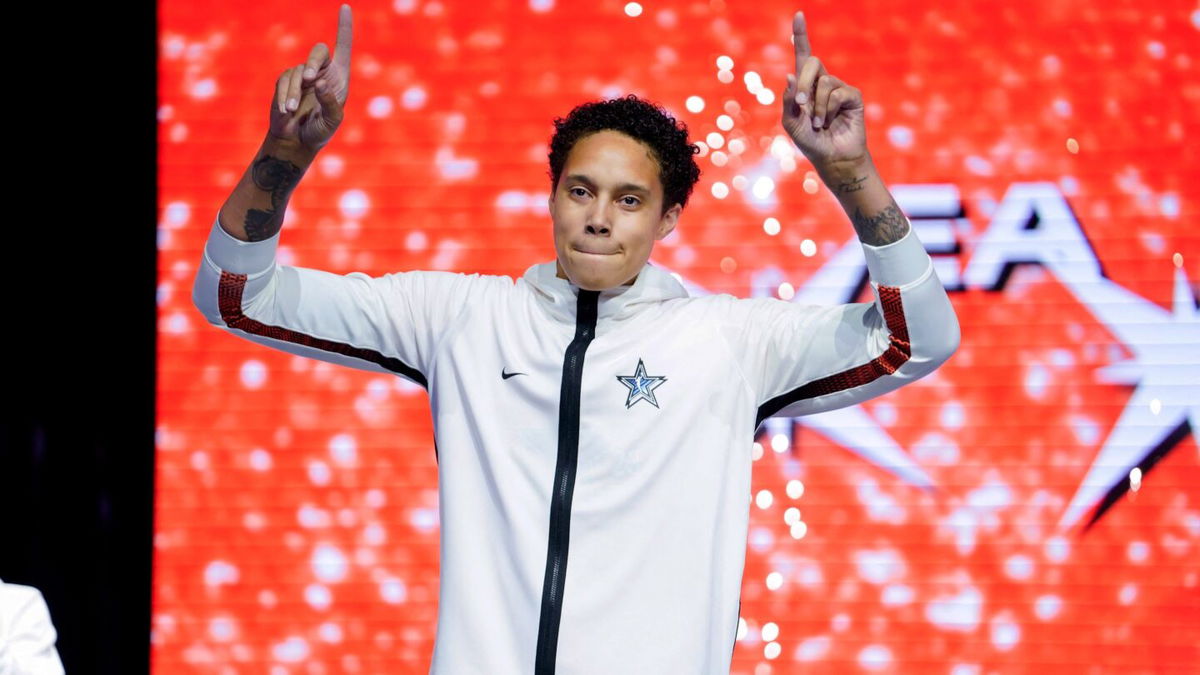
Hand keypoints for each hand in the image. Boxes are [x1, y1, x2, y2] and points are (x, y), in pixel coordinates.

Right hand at [268, 4, 352, 151]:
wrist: (296, 141)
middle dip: (313, 63)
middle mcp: (322, 73)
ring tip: (293, 110)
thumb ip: (330, 103)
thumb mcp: (332, 121)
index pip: (343, 47)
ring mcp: (302, 75)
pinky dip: (285, 95)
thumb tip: (319, 82)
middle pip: (319, 52)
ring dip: (295, 92)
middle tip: (309, 79)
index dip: (344, 28)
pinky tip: (286, 111)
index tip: (345, 7)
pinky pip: (284, 81)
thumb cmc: (319, 132)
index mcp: (339, 78)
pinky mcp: (286, 81)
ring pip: (298, 71)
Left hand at [780, 11, 867, 173]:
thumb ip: (789, 101)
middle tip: (801, 103)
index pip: (802, 55)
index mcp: (805, 85)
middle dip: (803, 82)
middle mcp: (822, 82)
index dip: (800, 35)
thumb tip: (790, 76)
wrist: (832, 158)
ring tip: (818, 124)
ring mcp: (839, 88)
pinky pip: (837, 94)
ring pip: (824, 82)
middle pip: (812, 62)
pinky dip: (828, 110)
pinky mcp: (853, 96)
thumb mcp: (791, 123)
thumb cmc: (810, 141)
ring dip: (816, 107)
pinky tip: (829, 123)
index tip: (798, 15)